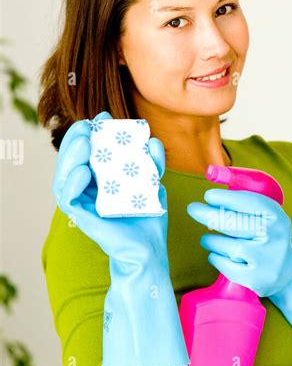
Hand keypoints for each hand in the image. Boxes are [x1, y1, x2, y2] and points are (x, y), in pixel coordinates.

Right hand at [53, 111, 169, 270]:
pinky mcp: (81, 217)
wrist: (149, 248)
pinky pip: (68, 197)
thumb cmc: (148, 218)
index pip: (89, 151)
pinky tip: (83, 171)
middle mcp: (87, 188)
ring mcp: (82, 202)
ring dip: (70, 156)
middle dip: (76, 139)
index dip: (92, 132)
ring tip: (83, 142)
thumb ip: (152, 164)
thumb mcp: (153, 185)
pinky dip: (73, 182)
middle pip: (72, 160)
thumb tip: (152, 140)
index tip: (103, 116)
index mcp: (99, 178)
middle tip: (87, 125)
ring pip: (65, 176)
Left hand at [186, 188, 291, 296]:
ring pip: (226, 245)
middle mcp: (273, 236)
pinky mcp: (255, 278)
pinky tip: (216, 255)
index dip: (224, 198)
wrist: (291, 273)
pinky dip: (216, 258)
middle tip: (193, 209)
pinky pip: (225, 265)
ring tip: (208, 239)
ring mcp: (265, 259)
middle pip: (233, 223)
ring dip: (211, 240)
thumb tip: (211, 198)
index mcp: (276, 217)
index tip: (208, 196)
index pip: (248, 203)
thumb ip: (246, 206)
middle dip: (207, 214)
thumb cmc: (270, 238)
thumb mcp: (268, 217)